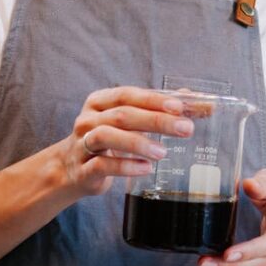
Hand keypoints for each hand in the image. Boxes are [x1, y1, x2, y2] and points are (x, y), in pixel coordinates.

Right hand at [60, 86, 192, 195]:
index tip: (179, 107)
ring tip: (163, 152)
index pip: (128, 95)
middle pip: (122, 115)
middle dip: (156, 121)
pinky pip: (102, 165)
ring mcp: (82, 144)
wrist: (70, 170)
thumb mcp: (125, 122)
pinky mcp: (83, 170)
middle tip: (185, 129)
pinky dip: (125, 166)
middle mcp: (88, 119)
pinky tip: (145, 168)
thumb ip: (155, 109)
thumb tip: (194, 99)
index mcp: (99, 102)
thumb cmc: (106, 141)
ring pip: (107, 137)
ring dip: (138, 143)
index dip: (153, 100)